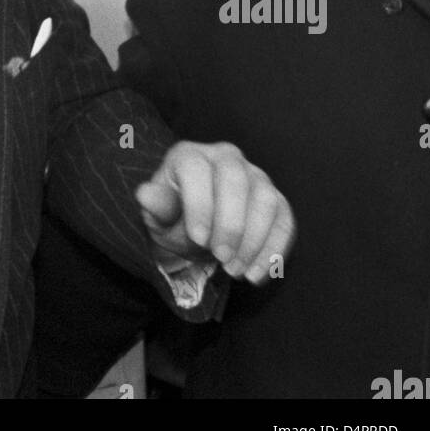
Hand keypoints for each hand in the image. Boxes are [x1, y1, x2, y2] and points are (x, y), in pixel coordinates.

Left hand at [136, 140, 294, 283]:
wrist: (195, 230)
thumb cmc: (174, 217)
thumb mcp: (158, 216)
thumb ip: (156, 206)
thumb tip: (145, 194)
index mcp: (190, 155)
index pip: (196, 170)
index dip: (200, 204)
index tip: (198, 239)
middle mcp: (225, 157)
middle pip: (235, 178)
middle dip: (231, 223)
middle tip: (221, 258)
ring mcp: (255, 176)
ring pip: (265, 198)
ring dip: (254, 239)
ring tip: (235, 271)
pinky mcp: (276, 199)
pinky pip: (284, 219)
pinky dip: (274, 249)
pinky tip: (256, 274)